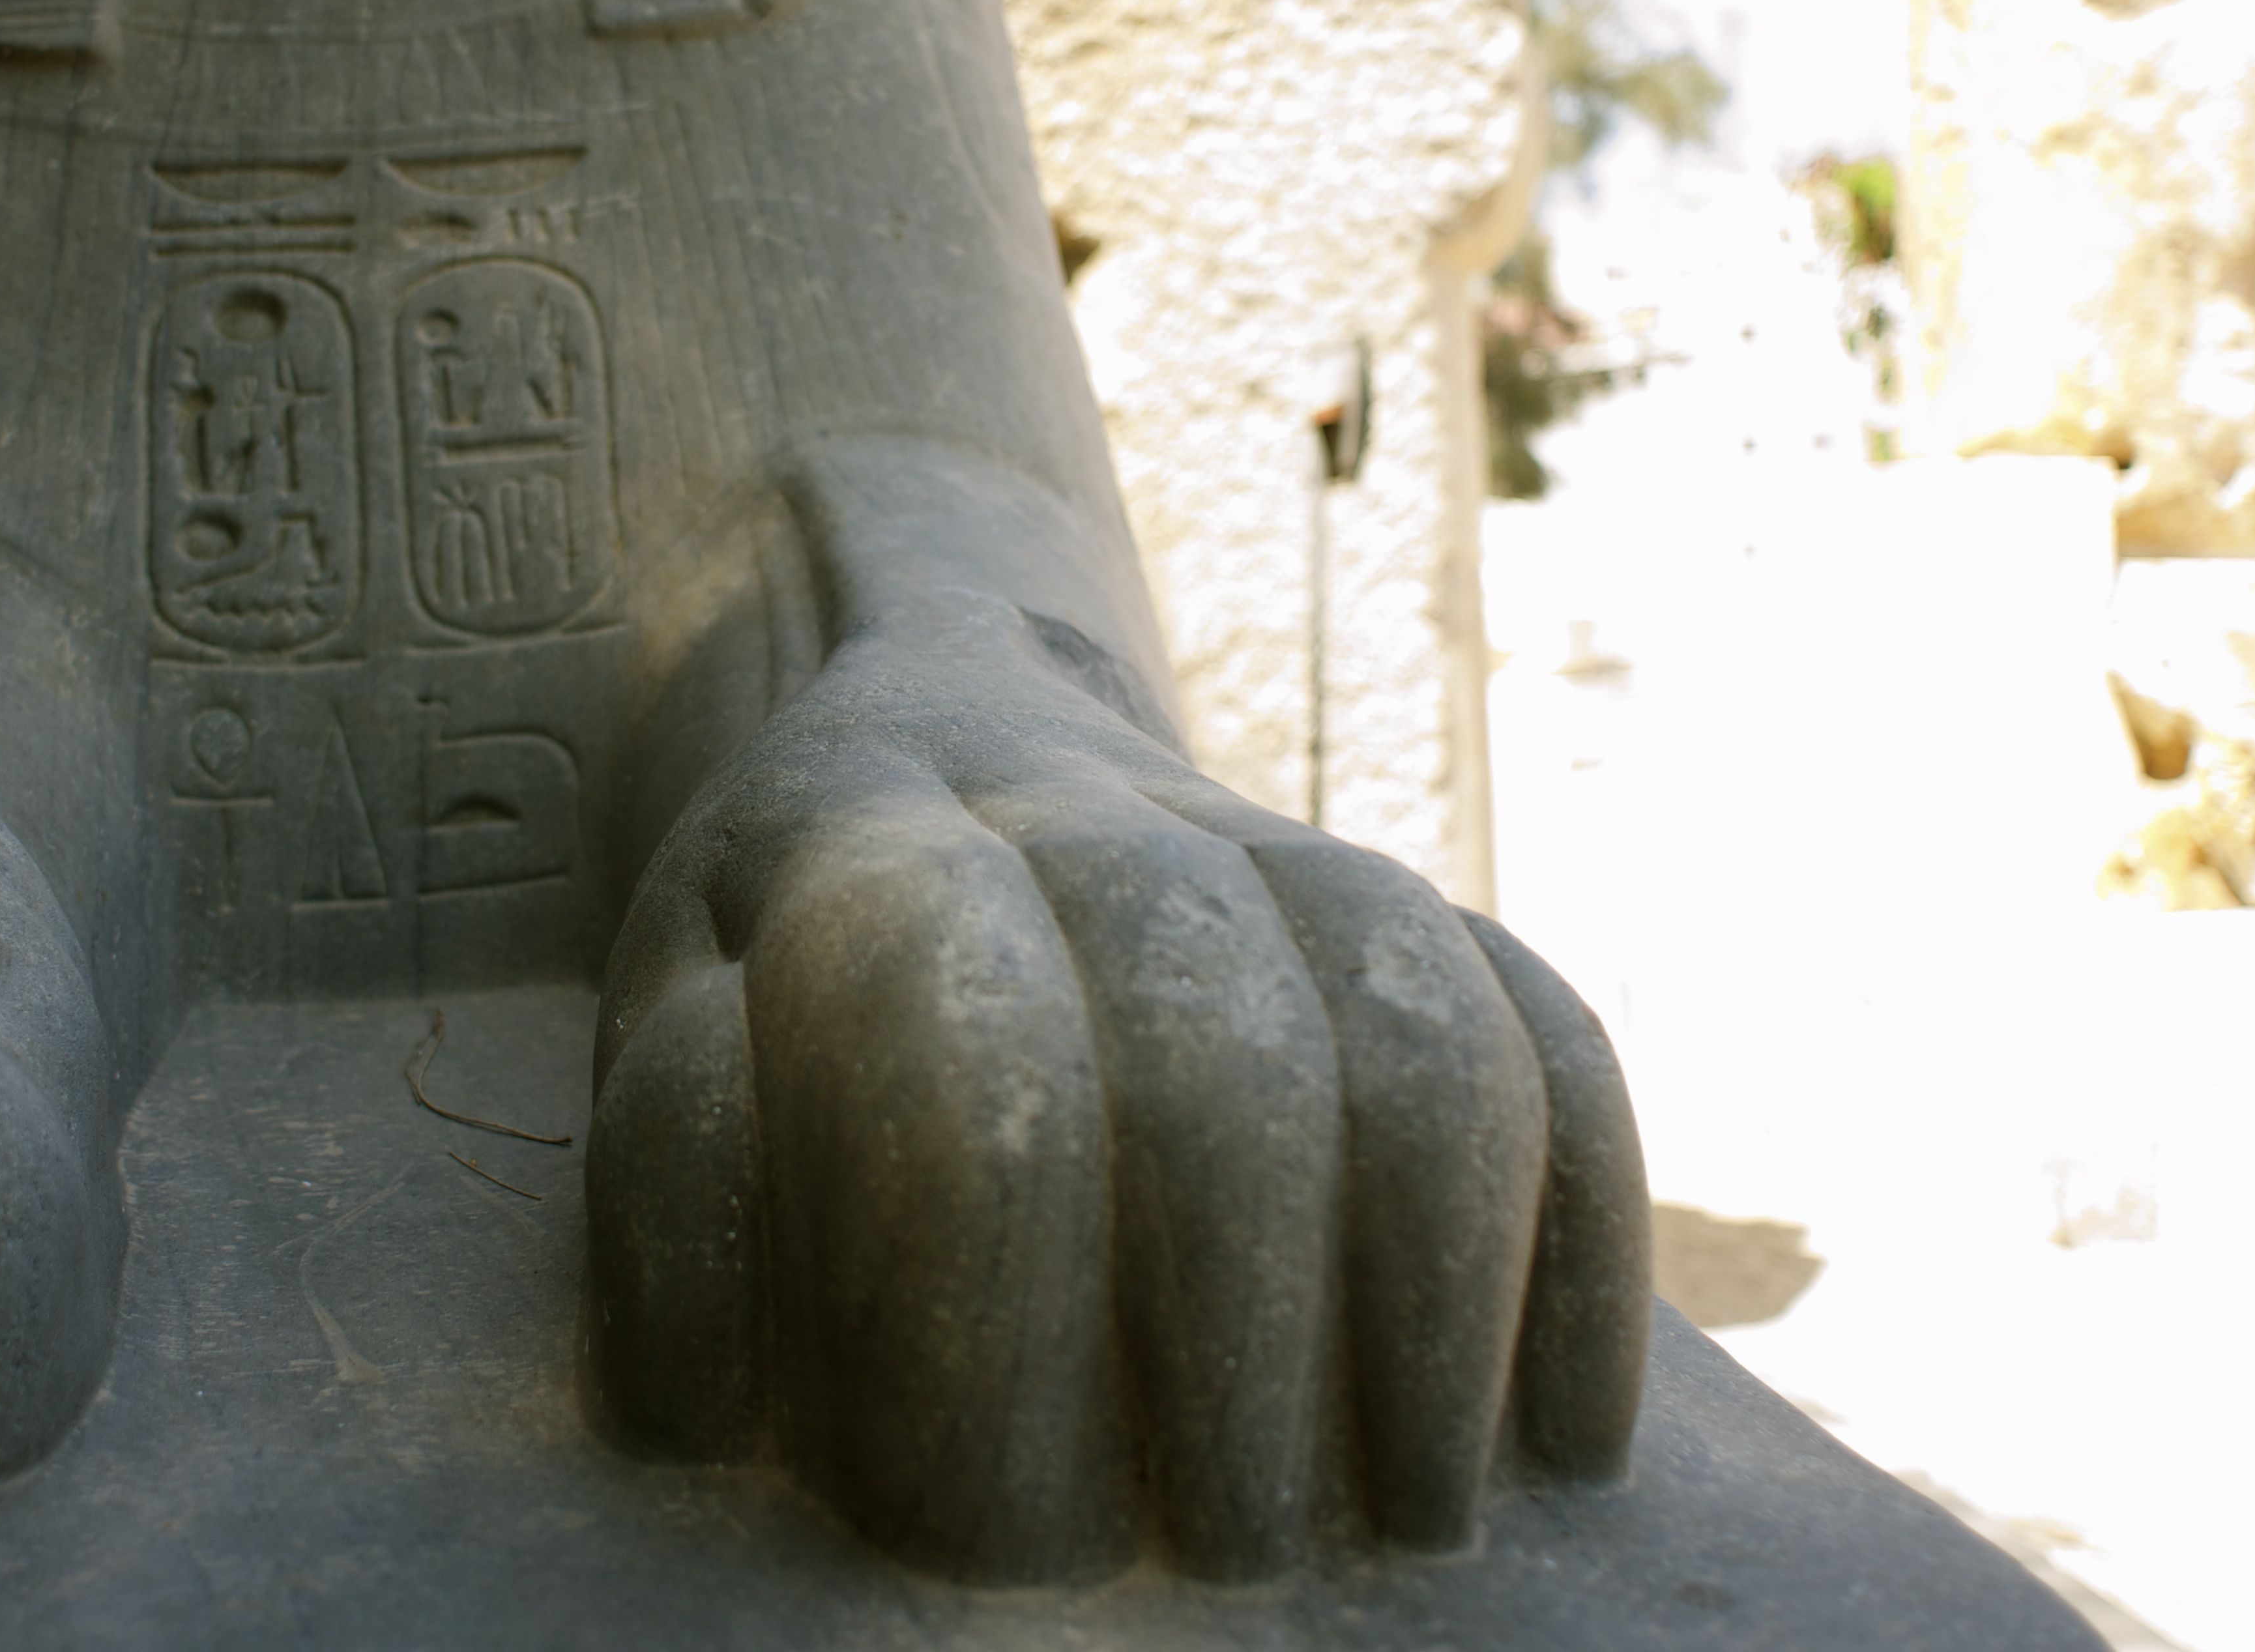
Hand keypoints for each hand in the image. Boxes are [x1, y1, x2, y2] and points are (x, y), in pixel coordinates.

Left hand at [584, 585, 1649, 1581]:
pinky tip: (1574, 1430)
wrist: (930, 702)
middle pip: (1222, 1062)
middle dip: (1241, 1336)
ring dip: (1437, 1295)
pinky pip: (1545, 1027)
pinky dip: (1587, 1224)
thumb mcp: (667, 1021)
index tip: (1012, 1526)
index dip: (995, 1308)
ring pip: (1420, 1027)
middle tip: (1236, 1552)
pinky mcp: (1405, 902)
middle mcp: (1093, 824)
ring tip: (1417, 1521)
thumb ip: (684, 1170)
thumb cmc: (778, 950)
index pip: (965, 1068)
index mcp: (871, 851)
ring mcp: (1274, 848)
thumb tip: (715, 1398)